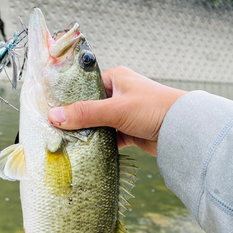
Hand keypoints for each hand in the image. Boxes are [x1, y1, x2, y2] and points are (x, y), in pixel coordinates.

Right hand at [48, 66, 186, 155]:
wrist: (183, 130)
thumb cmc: (154, 108)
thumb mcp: (116, 109)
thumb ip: (85, 113)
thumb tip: (54, 116)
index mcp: (115, 79)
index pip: (83, 87)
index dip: (67, 98)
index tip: (50, 110)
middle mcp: (118, 94)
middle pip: (89, 107)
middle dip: (75, 120)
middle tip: (55, 130)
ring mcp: (123, 114)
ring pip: (98, 124)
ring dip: (87, 134)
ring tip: (66, 143)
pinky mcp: (128, 131)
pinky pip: (108, 138)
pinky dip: (99, 145)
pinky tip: (86, 153)